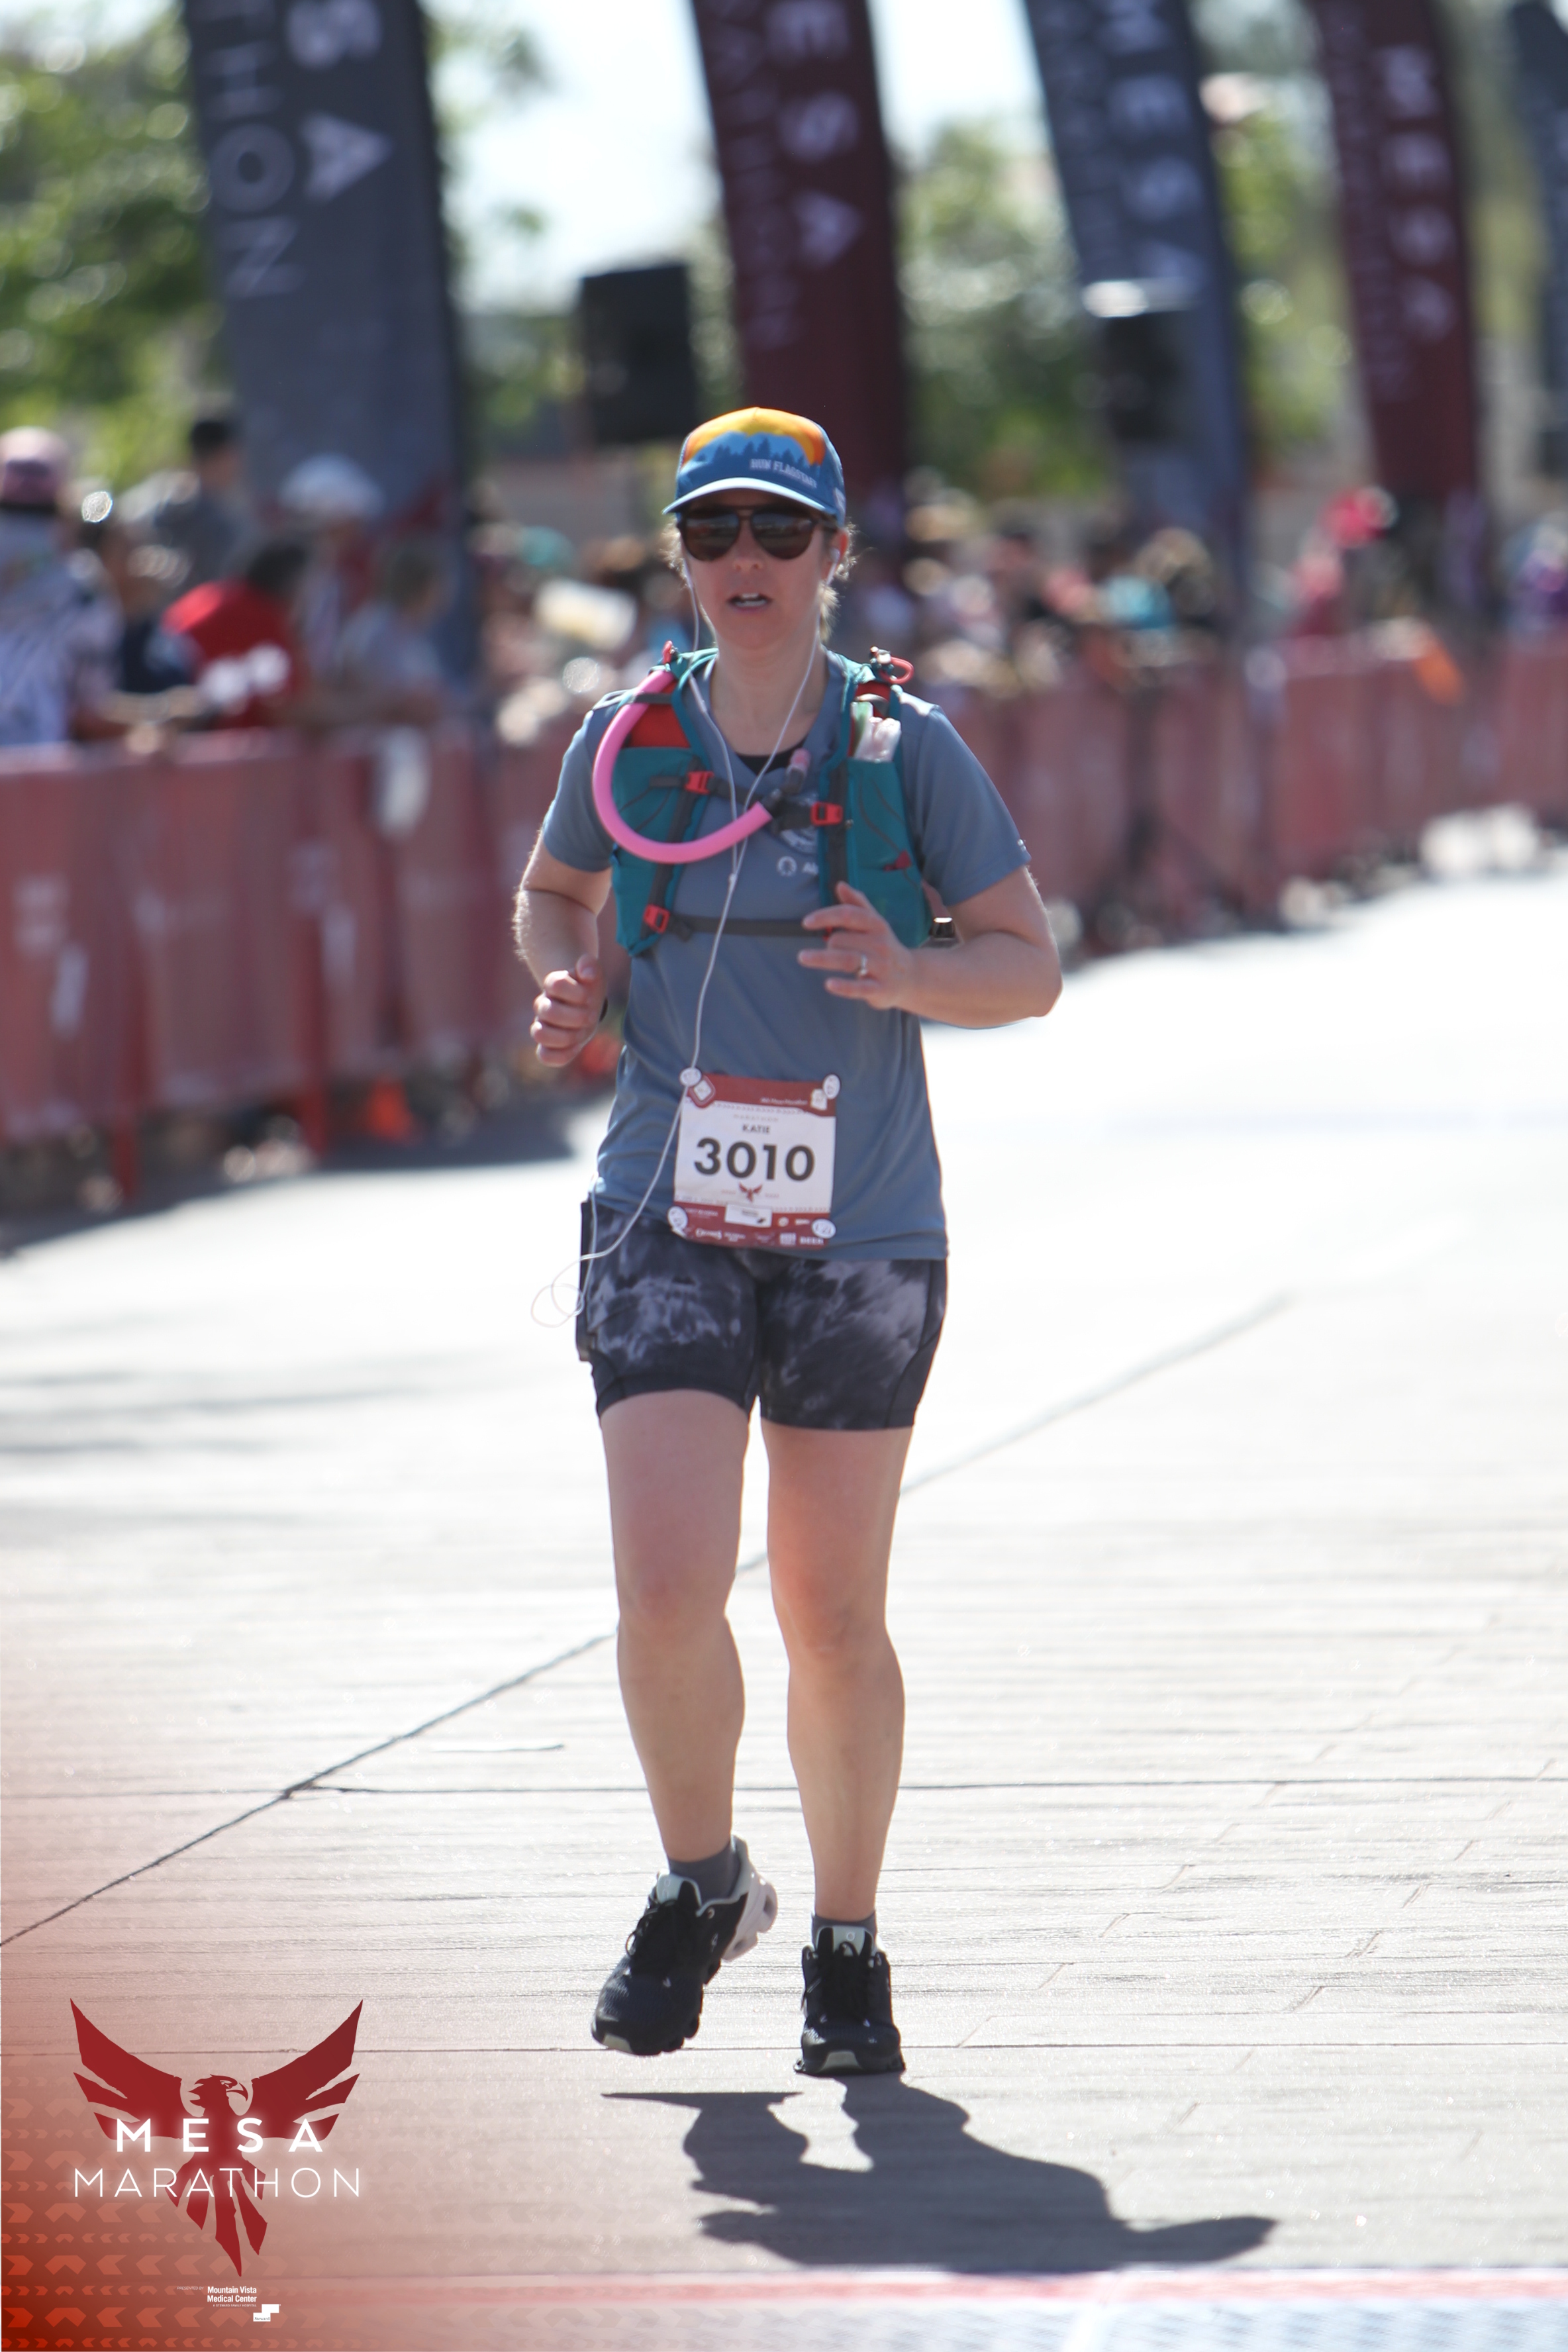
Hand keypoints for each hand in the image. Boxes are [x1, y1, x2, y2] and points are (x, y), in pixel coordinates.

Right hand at [531, 955, 605, 1064]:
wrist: (586, 1003)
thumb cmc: (588, 987)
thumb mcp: (593, 973)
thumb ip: (589, 966)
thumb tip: (586, 973)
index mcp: (553, 984)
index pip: (555, 983)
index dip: (576, 992)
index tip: (589, 996)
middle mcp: (543, 1005)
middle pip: (548, 1011)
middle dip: (575, 1016)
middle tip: (590, 1016)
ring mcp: (543, 1025)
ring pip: (539, 1034)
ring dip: (566, 1036)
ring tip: (582, 1033)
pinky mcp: (548, 1045)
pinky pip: (544, 1056)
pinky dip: (561, 1055)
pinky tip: (577, 1046)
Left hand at [798, 883, 910, 1009]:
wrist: (911, 976)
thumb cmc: (884, 946)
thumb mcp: (875, 923)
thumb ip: (857, 903)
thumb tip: (840, 885)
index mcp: (877, 925)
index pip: (849, 914)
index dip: (826, 916)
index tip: (806, 922)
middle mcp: (880, 944)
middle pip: (842, 940)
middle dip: (829, 944)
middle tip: (829, 950)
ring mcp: (881, 967)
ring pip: (848, 959)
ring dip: (823, 958)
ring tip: (803, 957)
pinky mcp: (880, 989)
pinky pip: (860, 988)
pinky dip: (844, 986)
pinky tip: (828, 984)